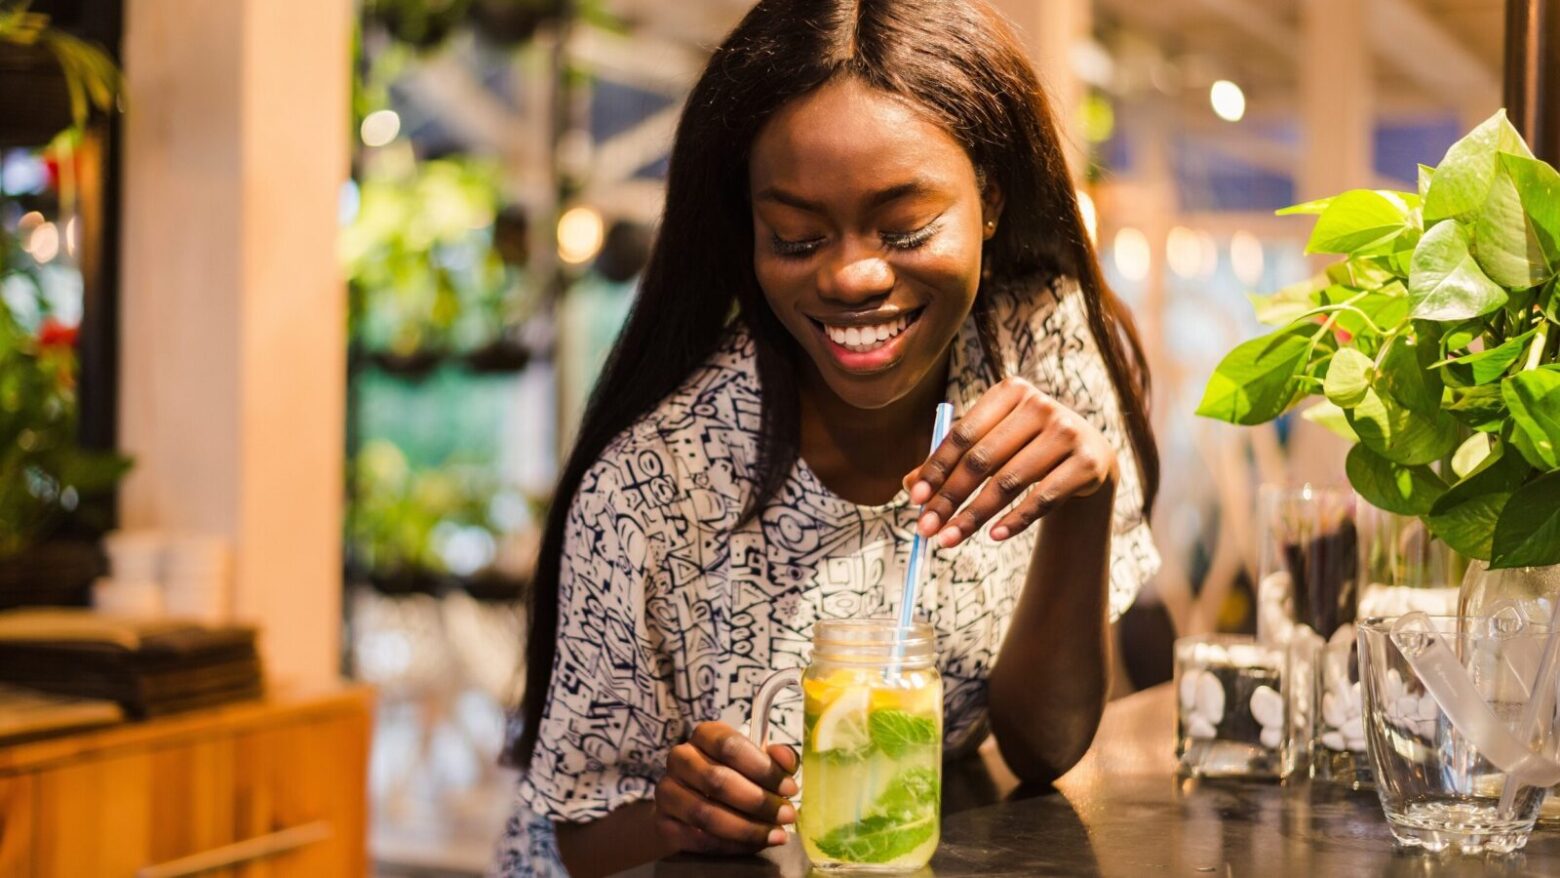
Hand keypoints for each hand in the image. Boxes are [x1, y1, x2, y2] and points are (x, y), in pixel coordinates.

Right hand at [653, 722, 798, 854]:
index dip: (763, 768)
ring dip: (747, 828)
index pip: (730, 745)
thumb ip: (775, 758)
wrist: (691, 805)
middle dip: (759, 802)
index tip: (789, 788)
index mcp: (704, 734)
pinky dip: (730, 845)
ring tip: (775, 835)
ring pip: (706, 814)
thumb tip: (786, 762)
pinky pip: (698, 839)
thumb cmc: (731, 776)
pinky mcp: (663, 823)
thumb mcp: (756, 761)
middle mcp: (680, 758)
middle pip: (718, 780)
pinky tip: (752, 845)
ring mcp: (667, 791)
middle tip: (787, 816)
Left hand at [904, 376, 1116, 548]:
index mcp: (1010, 392)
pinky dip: (1016, 520)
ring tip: (950, 539)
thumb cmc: (1027, 448)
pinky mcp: (1086, 463)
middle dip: (949, 498)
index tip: (915, 498)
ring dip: (975, 515)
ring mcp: (1067, 432)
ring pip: (1009, 482)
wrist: (1089, 456)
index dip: (936, 468)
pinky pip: (1042, 498)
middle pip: (982, 459)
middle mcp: (1040, 405)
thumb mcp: (992, 445)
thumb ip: (953, 461)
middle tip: (926, 528)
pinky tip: (994, 535)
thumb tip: (909, 485)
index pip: (963, 434)